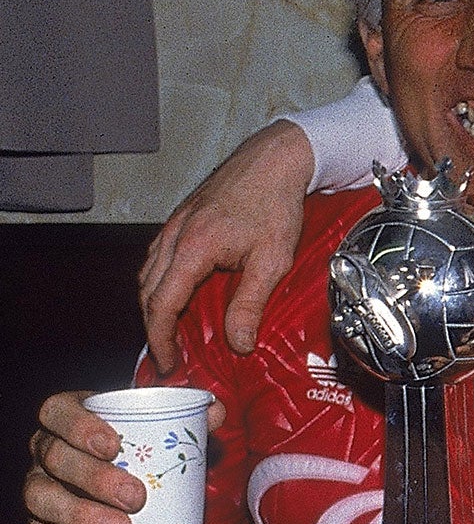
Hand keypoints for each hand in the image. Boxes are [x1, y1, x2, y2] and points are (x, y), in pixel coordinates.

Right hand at [24, 391, 220, 523]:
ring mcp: (39, 491)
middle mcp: (48, 453)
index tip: (114, 446)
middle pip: (54, 457)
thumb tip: (215, 412)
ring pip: (40, 498)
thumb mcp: (174, 449)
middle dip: (93, 477)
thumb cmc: (155, 470)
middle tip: (136, 497)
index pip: (57, 410)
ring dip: (82, 515)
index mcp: (73, 422)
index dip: (78, 425)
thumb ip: (193, 428)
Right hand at [140, 120, 313, 372]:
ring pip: (148, 275)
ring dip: (154, 307)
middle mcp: (174, 236)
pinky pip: (158, 258)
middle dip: (154, 329)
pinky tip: (175, 294)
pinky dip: (159, 284)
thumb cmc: (275, 203)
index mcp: (192, 248)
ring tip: (170, 333)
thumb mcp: (271, 261)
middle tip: (169, 358)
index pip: (161, 305)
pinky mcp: (180, 221)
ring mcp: (174, 226)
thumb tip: (239, 343)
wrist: (273, 160)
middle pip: (147, 293)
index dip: (160, 339)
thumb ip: (250, 304)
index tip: (168, 363)